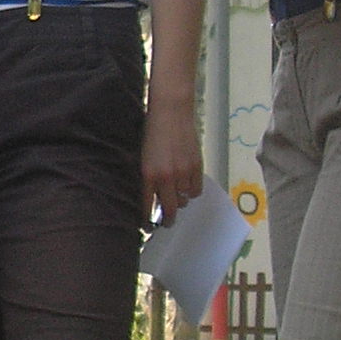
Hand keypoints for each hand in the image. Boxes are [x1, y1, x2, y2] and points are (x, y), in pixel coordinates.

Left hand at [142, 108, 202, 225]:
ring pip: (184, 200)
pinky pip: (196, 190)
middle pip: (170, 209)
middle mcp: (166, 177)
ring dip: (181, 201)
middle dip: (168, 219)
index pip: (147, 206)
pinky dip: (192, 192)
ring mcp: (183, 172)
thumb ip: (149, 177)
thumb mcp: (143, 157)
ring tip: (177, 196)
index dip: (148, 220)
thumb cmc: (152, 132)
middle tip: (167, 222)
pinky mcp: (196, 166)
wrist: (171, 112)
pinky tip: (188, 187)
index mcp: (148, 175)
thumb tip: (153, 196)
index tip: (148, 227)